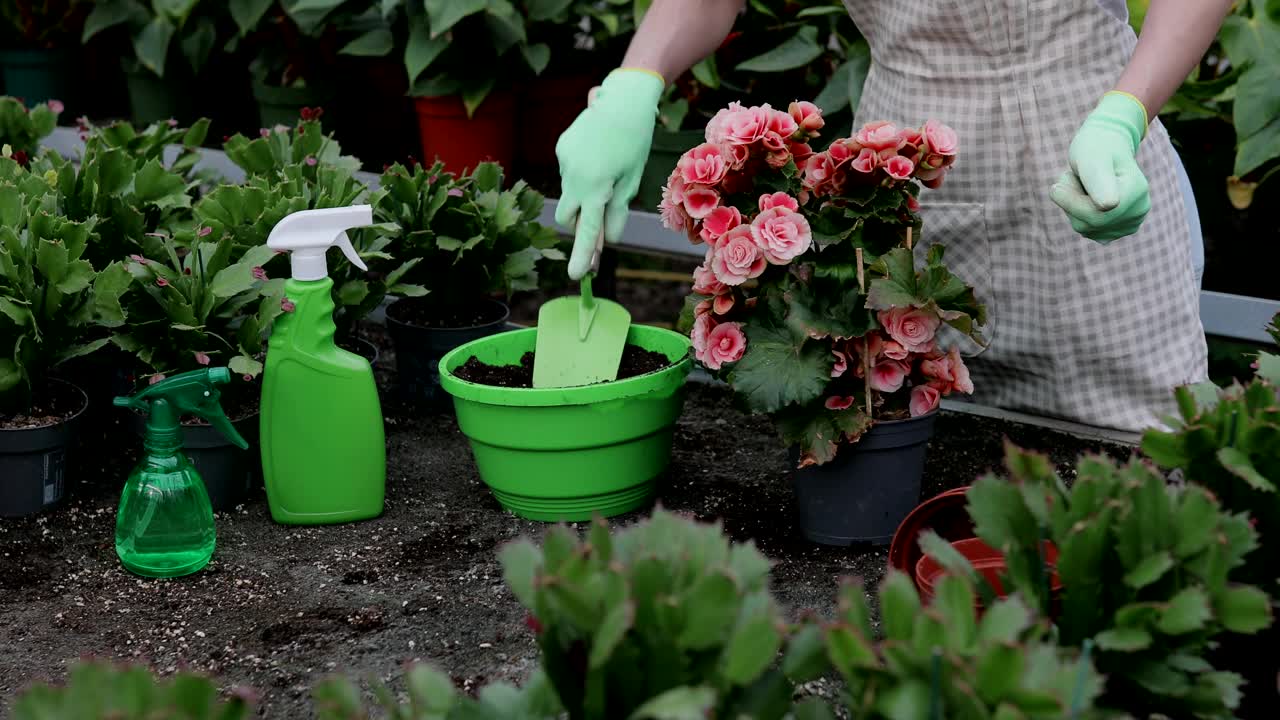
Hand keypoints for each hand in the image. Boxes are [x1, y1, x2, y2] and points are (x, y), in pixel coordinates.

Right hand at [555, 68, 663, 279]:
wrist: (622, 99)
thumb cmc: (635, 141)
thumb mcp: (632, 180)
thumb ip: (617, 211)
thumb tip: (607, 240)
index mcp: (597, 187)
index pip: (588, 229)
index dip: (582, 254)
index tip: (576, 276)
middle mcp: (575, 177)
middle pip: (568, 217)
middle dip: (579, 222)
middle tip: (602, 210)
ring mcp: (564, 162)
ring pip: (568, 193)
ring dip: (582, 194)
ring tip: (605, 169)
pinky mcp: (562, 148)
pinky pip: (568, 171)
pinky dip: (580, 172)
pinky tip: (597, 153)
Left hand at [1050, 92, 1150, 243]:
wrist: (1107, 149)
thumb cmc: (1096, 148)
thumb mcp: (1092, 156)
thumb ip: (1098, 178)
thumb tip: (1109, 205)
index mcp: (1136, 191)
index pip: (1095, 213)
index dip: (1069, 201)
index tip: (1054, 187)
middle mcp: (1138, 211)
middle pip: (1088, 224)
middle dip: (1071, 202)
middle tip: (1070, 178)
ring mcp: (1130, 224)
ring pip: (1085, 228)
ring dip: (1073, 207)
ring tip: (1083, 185)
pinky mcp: (1119, 231)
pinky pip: (1087, 230)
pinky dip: (1079, 215)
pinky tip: (1088, 198)